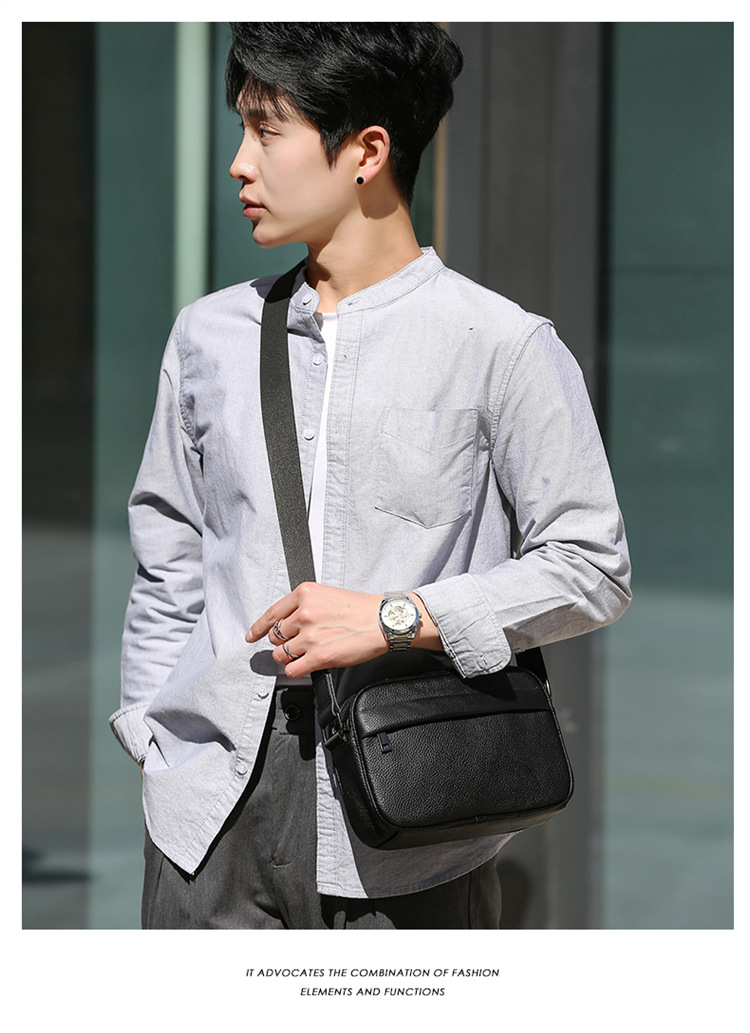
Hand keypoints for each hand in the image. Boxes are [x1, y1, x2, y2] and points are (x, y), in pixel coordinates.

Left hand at [246, 582, 386, 677]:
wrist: (383, 621)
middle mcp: (305, 613)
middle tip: (298, 643)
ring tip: (306, 654)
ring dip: (290, 657)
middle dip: (284, 642)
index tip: (252, 635)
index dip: (258, 628)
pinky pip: (292, 669)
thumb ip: (305, 605)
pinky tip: (307, 665)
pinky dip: (296, 670)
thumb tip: (288, 622)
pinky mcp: (319, 656)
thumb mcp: (327, 595)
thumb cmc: (361, 609)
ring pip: (281, 654)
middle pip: (276, 636)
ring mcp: (310, 635)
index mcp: (305, 594)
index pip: (272, 614)